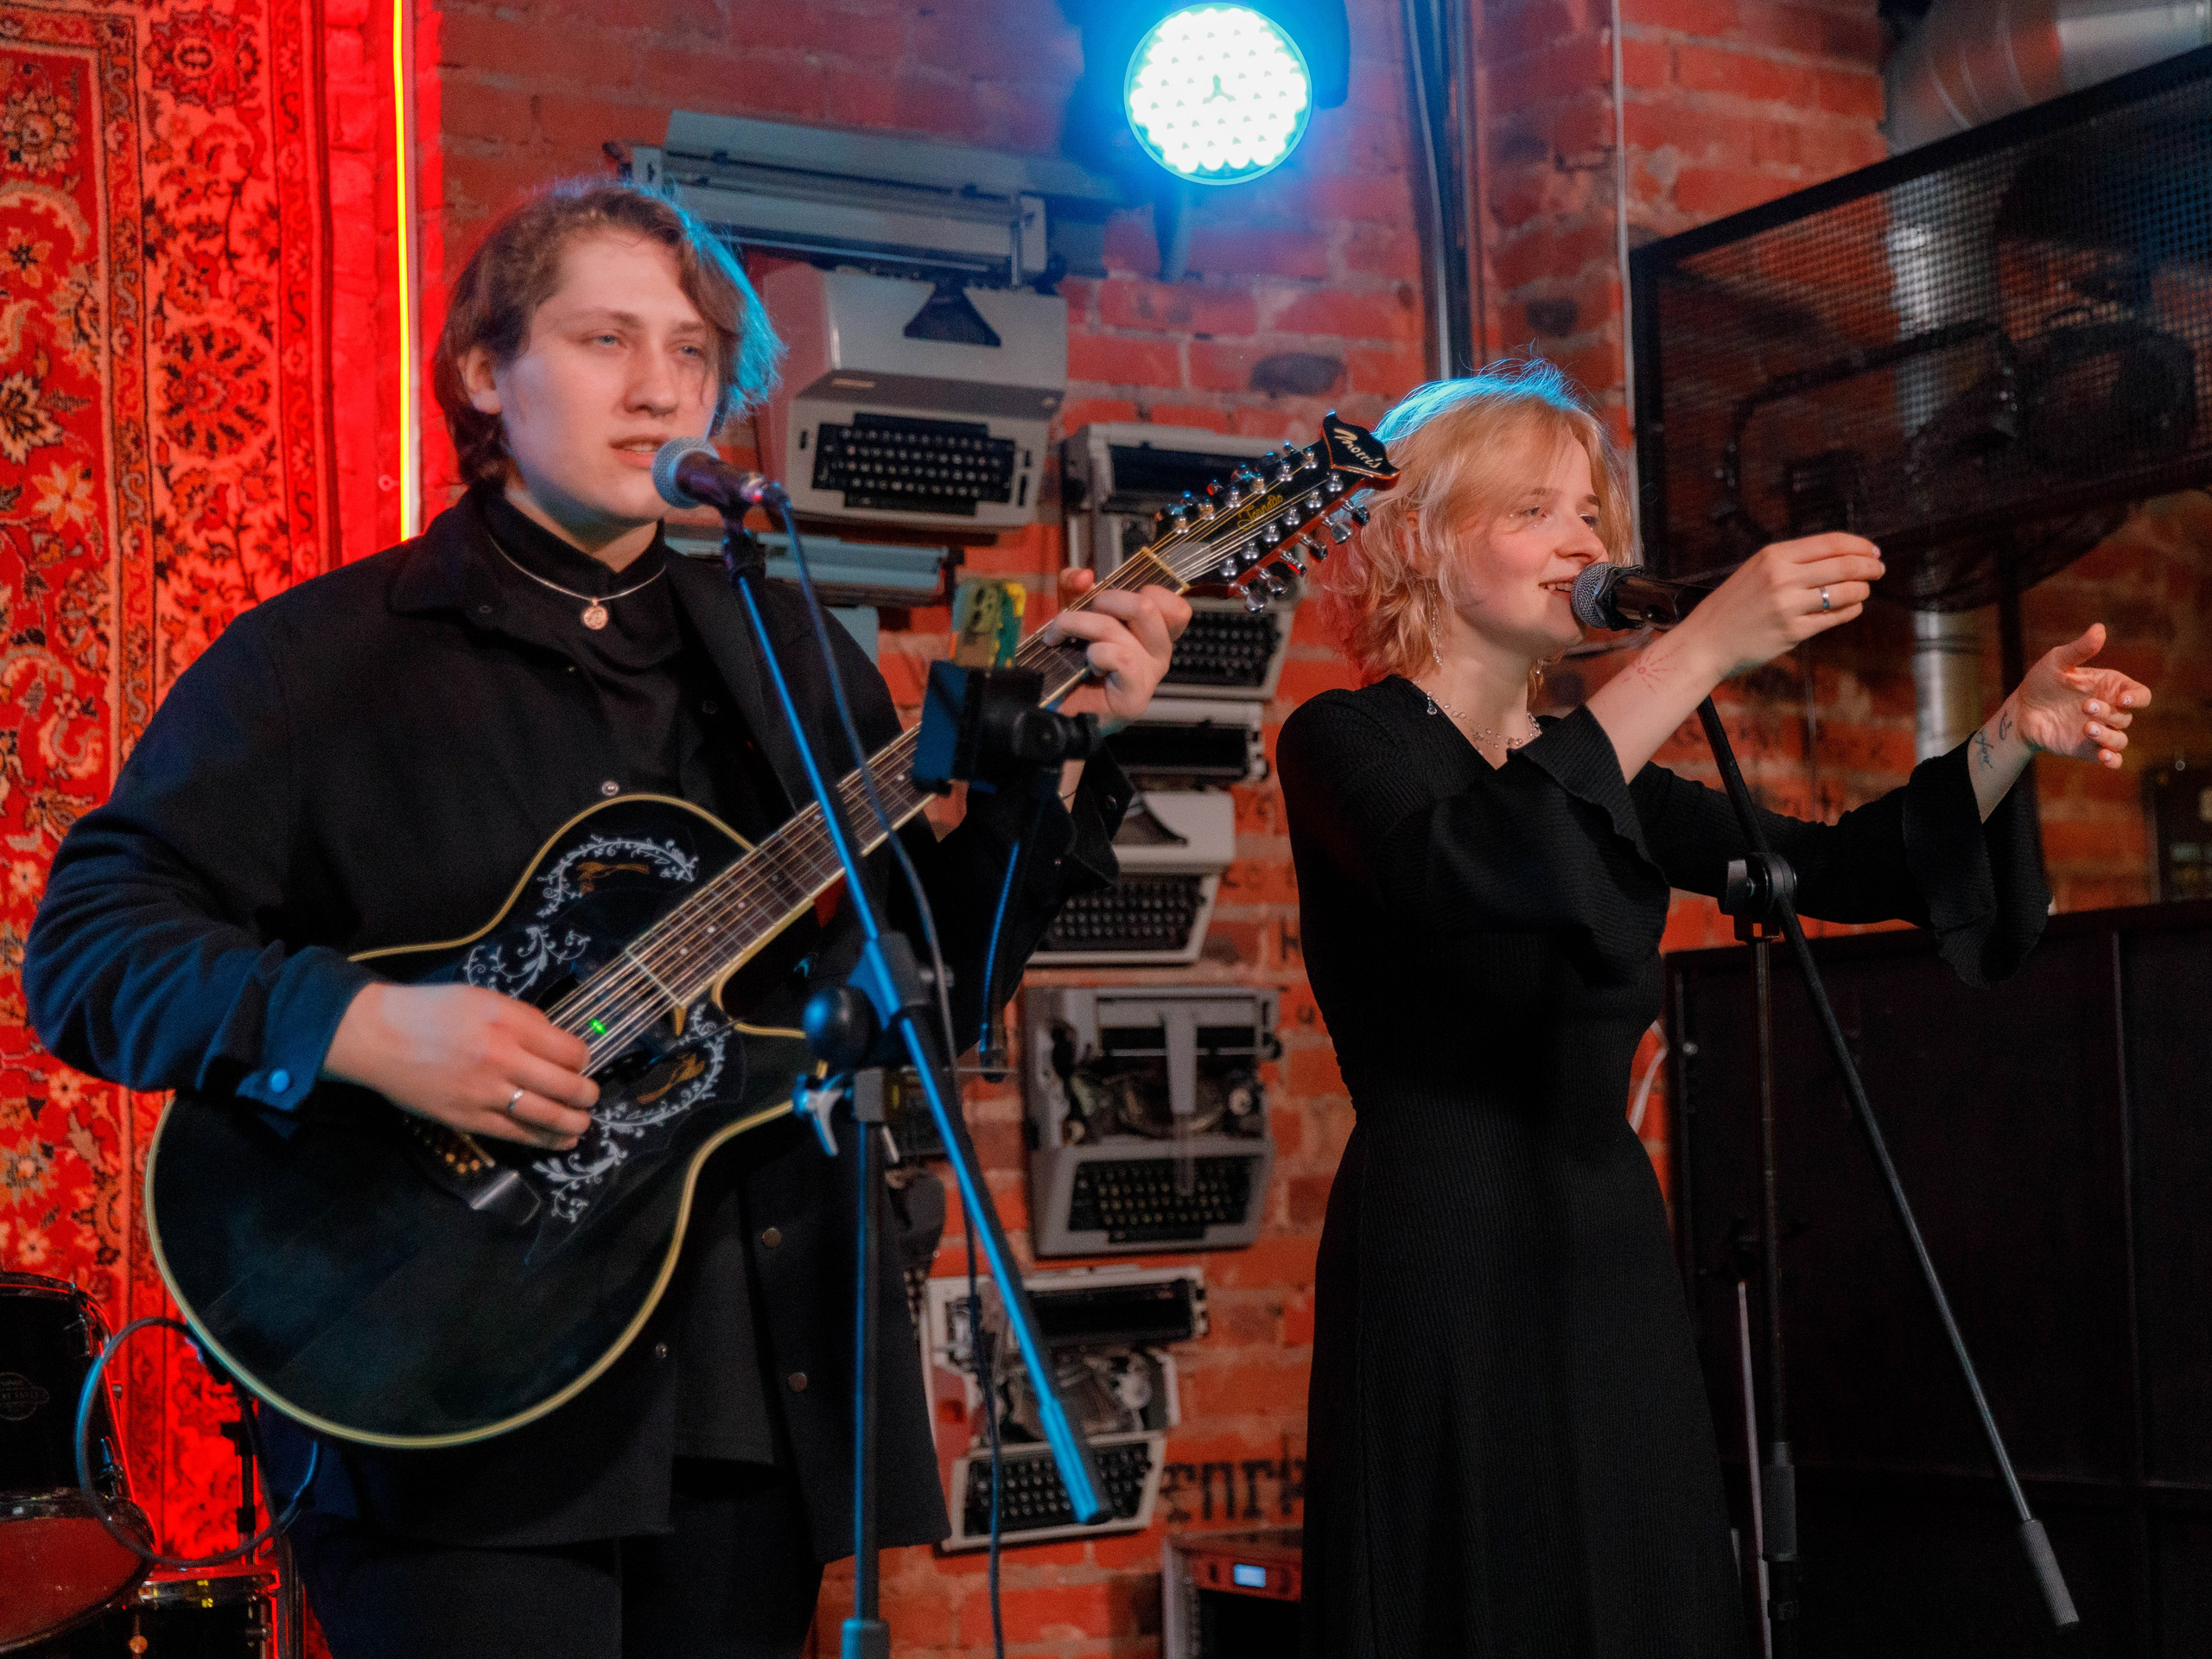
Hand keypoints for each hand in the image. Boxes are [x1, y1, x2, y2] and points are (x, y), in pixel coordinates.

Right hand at [321, 982, 597, 1149]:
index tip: (580, 1061)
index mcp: (508, 1023)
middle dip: (587, 1094)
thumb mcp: (484, 998)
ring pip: (547, 1115)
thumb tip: (558, 1042)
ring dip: (575, 1122)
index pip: (568, 1050)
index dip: (582, 1059)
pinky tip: (563, 1140)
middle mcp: (502, 1058)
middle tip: (591, 1095)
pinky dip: (546, 1140)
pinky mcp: (468, 1119)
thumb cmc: (432, 1011)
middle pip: (565, 1085)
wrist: (377, 1037)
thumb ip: (524, 1019)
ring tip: (583, 1121)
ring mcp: (485, 1093)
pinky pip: (517, 1134)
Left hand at [1045, 567, 1192, 724]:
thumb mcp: (1074, 614)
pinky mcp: (1135, 696)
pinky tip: (1085, 663)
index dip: (1148, 590)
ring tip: (1059, 636)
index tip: (1114, 598)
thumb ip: (1076, 588)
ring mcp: (1149, 676)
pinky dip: (1094, 653)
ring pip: (1118, 629)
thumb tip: (1085, 575)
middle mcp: (1158, 653)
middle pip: (1146, 606)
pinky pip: (1119, 658)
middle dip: (1104, 599)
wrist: (1059, 709)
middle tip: (1080, 613)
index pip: (1176, 605)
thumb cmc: (1073, 663)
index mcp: (1154, 633)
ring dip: (1079, 624)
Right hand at [1674, 533, 1886, 679]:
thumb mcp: (1756, 570)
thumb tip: (1841, 556)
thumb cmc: (1732, 606)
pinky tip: (1852, 608)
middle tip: (1879, 570)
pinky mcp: (1793, 632)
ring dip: (1862, 590)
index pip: (1831, 543)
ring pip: (1845, 592)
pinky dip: (1850, 611)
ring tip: (1863, 590)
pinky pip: (1835, 618)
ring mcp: (1788, 606)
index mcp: (1773, 556)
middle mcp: (1782, 577)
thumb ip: (1792, 561)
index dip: (1859, 545)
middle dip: (1869, 567)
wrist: (1705, 641)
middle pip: (1844, 565)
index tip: (1873, 551)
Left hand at [1996, 623, 2150, 769]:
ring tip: (2085, 727)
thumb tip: (2100, 628)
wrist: (2021, 710)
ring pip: (2120, 740)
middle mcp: (2110, 710)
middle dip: (2108, 713)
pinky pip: (2111, 759)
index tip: (2123, 699)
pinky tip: (2104, 758)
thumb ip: (2079, 649)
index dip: (2137, 698)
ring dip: (2107, 737)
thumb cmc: (2042, 681)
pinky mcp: (2087, 749)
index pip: (2140, 695)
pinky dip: (2112, 760)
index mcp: (2111, 688)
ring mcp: (2100, 731)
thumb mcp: (2057, 661)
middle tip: (2084, 707)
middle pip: (2126, 717)